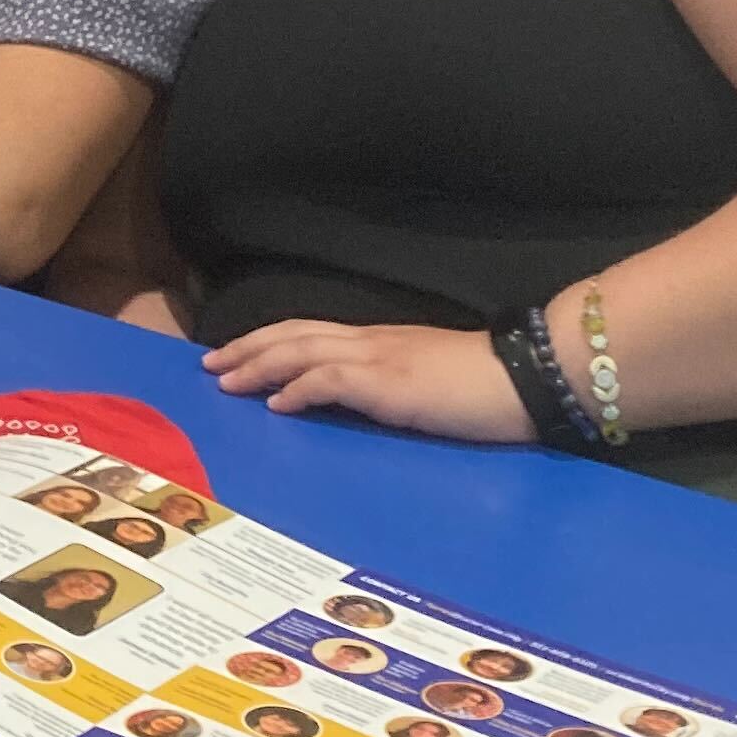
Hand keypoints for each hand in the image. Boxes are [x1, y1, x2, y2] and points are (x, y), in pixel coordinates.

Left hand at [200, 320, 531, 442]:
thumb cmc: (484, 387)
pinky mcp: (388, 383)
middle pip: (294, 333)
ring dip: (259, 364)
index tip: (235, 355)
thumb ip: (390, 387)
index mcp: (379, 341)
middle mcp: (371, 341)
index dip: (269, 342)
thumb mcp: (425, 382)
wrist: (526, 378)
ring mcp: (378, 359)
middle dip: (248, 347)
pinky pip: (331, 380)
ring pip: (302, 350)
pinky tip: (276, 404)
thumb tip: (362, 402)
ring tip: (226, 380)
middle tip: (211, 365)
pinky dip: (298, 389)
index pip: (311, 332)